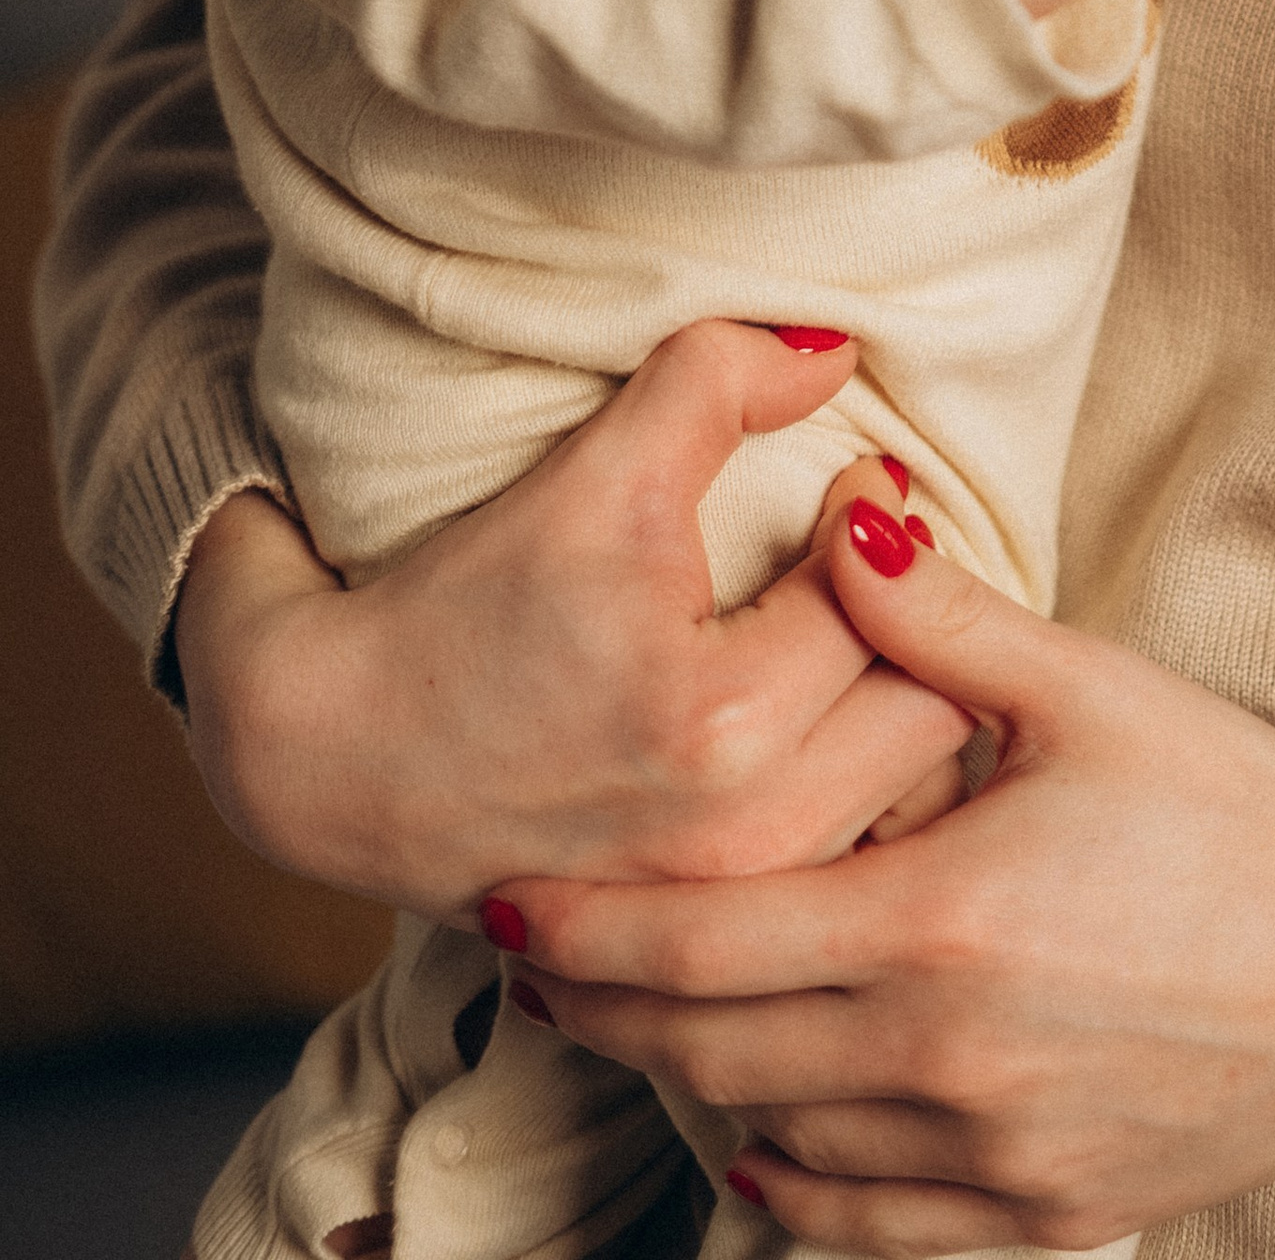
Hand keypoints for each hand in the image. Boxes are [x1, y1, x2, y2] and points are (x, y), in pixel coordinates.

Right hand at [173, 323, 970, 921]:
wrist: (325, 757)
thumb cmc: (456, 605)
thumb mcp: (591, 471)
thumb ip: (719, 381)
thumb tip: (835, 349)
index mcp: (722, 723)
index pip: (890, 602)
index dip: (882, 525)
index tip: (851, 487)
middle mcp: (741, 839)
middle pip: (933, 716)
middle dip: (921, 631)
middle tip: (874, 570)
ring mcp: (727, 910)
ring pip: (907, 802)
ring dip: (902, 716)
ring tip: (859, 647)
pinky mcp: (704, 942)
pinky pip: (852, 869)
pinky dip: (863, 802)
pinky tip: (823, 740)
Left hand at [504, 513, 1274, 1250]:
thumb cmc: (1247, 818)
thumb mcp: (1095, 691)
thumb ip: (942, 617)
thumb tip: (842, 508)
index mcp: (939, 925)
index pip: (699, 941)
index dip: (586, 927)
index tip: (504, 900)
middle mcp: (939, 1062)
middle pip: (704, 1051)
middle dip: (602, 1003)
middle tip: (536, 954)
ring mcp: (983, 1159)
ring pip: (767, 1142)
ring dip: (686, 1081)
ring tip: (642, 1014)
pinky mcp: (1034, 1219)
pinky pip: (857, 1224)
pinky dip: (785, 1179)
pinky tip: (763, 1129)